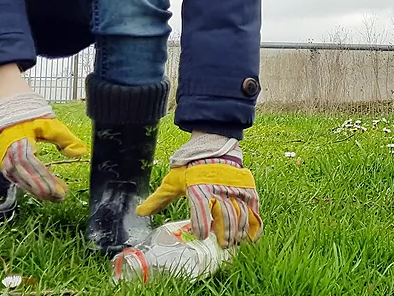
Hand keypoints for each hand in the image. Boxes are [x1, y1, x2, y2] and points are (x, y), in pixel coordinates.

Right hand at [0, 91, 88, 201]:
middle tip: (61, 197)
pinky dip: (29, 185)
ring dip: (37, 190)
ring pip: (20, 181)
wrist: (7, 110)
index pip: (33, 168)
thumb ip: (65, 139)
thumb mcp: (50, 125)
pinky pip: (15, 178)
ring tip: (55, 196)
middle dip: (44, 190)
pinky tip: (41, 189)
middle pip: (26, 178)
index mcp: (18, 144)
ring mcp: (1, 160)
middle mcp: (6, 155)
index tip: (61, 191)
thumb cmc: (30, 117)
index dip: (47, 181)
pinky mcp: (0, 163)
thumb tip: (81, 152)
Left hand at [136, 134, 262, 247]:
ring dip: (238, 231)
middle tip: (223, 245)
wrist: (212, 147)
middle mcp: (218, 189)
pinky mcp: (246, 188)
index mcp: (198, 188)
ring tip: (235, 243)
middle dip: (225, 233)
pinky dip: (254, 224)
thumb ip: (159, 199)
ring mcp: (234, 189)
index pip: (201, 209)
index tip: (202, 235)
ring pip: (240, 214)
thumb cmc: (191, 167)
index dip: (202, 224)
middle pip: (224, 215)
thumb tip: (139, 212)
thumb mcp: (173, 181)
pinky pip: (253, 208)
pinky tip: (252, 237)